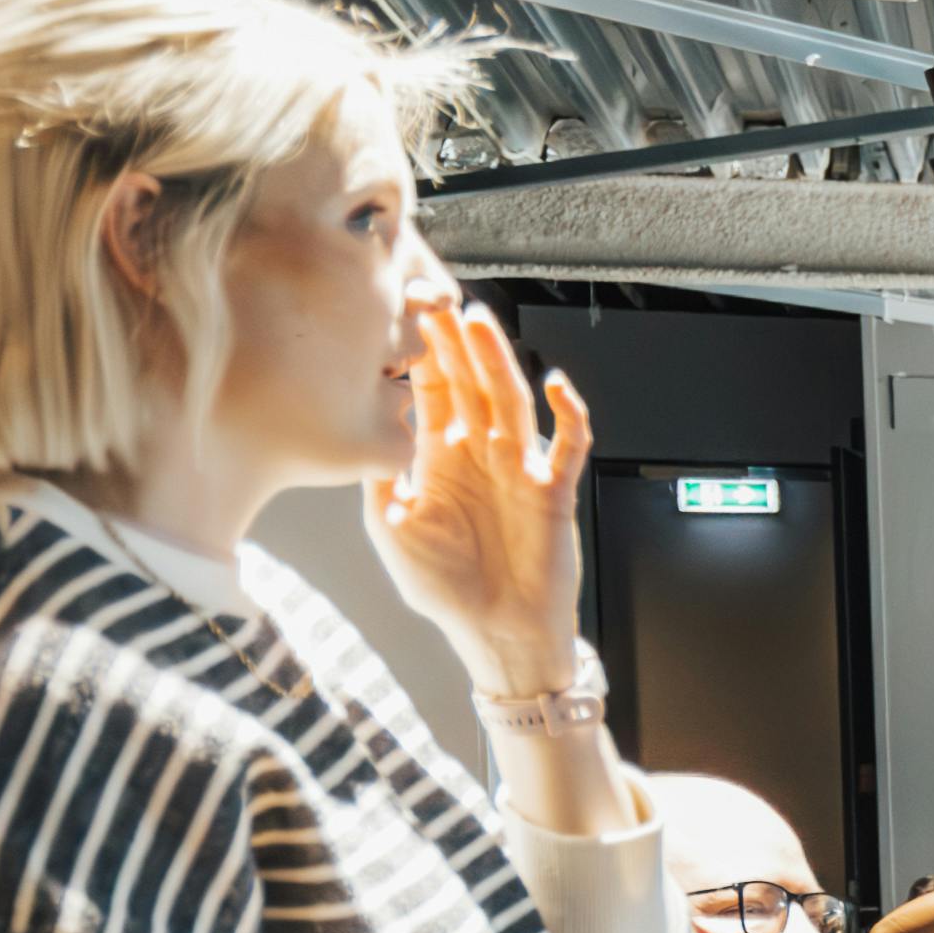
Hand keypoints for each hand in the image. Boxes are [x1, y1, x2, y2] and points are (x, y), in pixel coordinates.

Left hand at [371, 295, 595, 683]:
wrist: (496, 635)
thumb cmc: (445, 590)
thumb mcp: (390, 528)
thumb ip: (379, 477)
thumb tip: (364, 427)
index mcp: (440, 457)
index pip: (430, 389)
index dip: (419, 352)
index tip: (404, 313)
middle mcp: (481, 453)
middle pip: (470, 382)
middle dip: (454, 342)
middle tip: (438, 297)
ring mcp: (520, 469)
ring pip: (511, 401)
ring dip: (498, 362)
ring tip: (480, 323)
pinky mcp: (555, 491)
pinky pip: (569, 444)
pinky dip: (568, 414)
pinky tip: (555, 386)